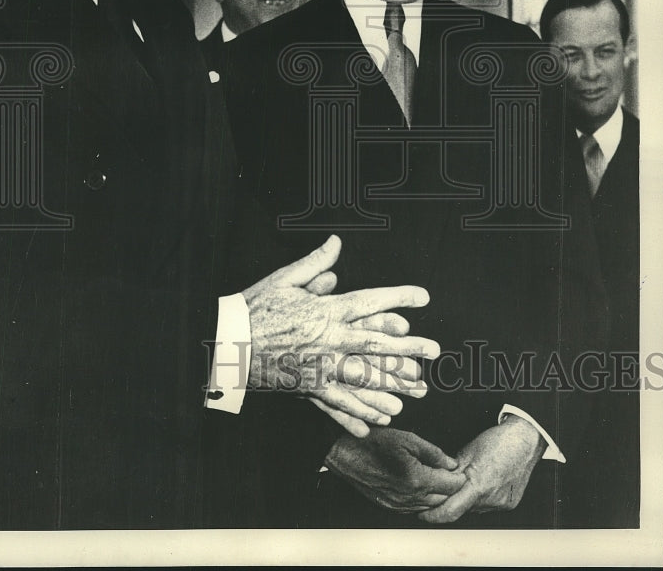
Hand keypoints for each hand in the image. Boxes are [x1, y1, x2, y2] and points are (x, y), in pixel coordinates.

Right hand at [242, 235, 439, 436]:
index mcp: (326, 310)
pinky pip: (341, 403)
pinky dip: (361, 412)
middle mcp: (329, 340)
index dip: (399, 298)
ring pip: (365, 377)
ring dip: (394, 383)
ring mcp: (321, 367)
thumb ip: (315, 263)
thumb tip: (337, 243)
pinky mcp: (310, 387)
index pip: (371, 301)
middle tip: (434, 351)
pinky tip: (380, 418)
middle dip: (408, 348)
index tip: (424, 298)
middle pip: (377, 343)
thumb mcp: (284, 279)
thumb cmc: (256, 308)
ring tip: (418, 389)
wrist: (228, 343)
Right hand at [324, 427, 465, 512]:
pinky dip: (422, 499)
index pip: (450, 486)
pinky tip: (420, 486)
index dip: (459, 477)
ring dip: (437, 495)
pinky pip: (414, 508)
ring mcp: (399, 505)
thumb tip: (451, 463)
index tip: (461, 469)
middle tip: (452, 473)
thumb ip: (433, 452)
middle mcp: (409, 497)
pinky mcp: (391, 507)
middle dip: (450, 487)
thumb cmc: (374, 442)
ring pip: (430, 506)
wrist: (346, 453)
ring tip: (437, 478)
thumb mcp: (407, 439)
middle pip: (443, 499)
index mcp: (417, 480)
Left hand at [417, 416, 545, 523]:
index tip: (423, 514)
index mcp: (478, 486)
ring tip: (465, 481)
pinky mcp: (509, 504)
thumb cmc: (497, 442)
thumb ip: (450, 472)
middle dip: (449, 502)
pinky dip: (479, 498)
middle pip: (461, 509)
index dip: (434, 515)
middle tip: (439, 492)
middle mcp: (491, 500)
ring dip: (465, 500)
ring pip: (474, 509)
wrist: (524, 441)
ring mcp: (501, 504)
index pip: (450, 511)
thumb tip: (435, 482)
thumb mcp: (466, 452)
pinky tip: (480, 483)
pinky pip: (487, 506)